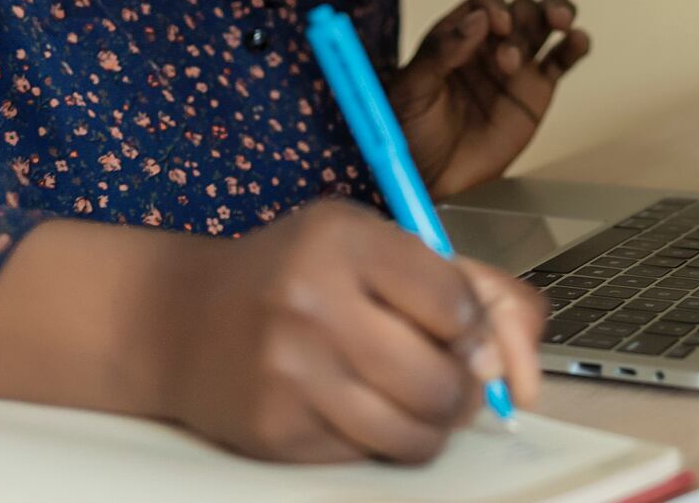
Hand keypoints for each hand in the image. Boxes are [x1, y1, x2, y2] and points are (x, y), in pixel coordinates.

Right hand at [0, 204, 543, 462]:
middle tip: (450, 377)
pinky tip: (357, 407)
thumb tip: (521, 366)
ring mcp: (291, 375)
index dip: (479, 328)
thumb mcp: (371, 244)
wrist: (177, 320)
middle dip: (464, 389)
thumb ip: (461, 283)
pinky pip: (368, 458)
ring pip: (414, 435)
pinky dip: (381, 441)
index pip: (457, 304)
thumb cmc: (296, 274)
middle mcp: (313, 304)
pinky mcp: (276, 433)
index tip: (464, 331)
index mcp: (344, 239)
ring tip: (414, 397)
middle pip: (443, 382)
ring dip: (433, 426)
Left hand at [391, 0, 591, 197]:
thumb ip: (441, 51)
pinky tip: (577, 40)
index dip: (493, 7)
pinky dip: (574, 47)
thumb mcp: (413, 88)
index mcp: (456, 38)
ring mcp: (515, 68)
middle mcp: (488, 47)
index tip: (496, 24)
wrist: (430, 179)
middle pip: (519, 10)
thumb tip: (475, 18)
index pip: (483, 5)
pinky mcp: (536, 92)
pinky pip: (560, 62)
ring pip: (543, 26)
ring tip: (561, 20)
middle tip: (516, 40)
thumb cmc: (412, 132)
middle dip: (525, 16)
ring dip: (555, 13)